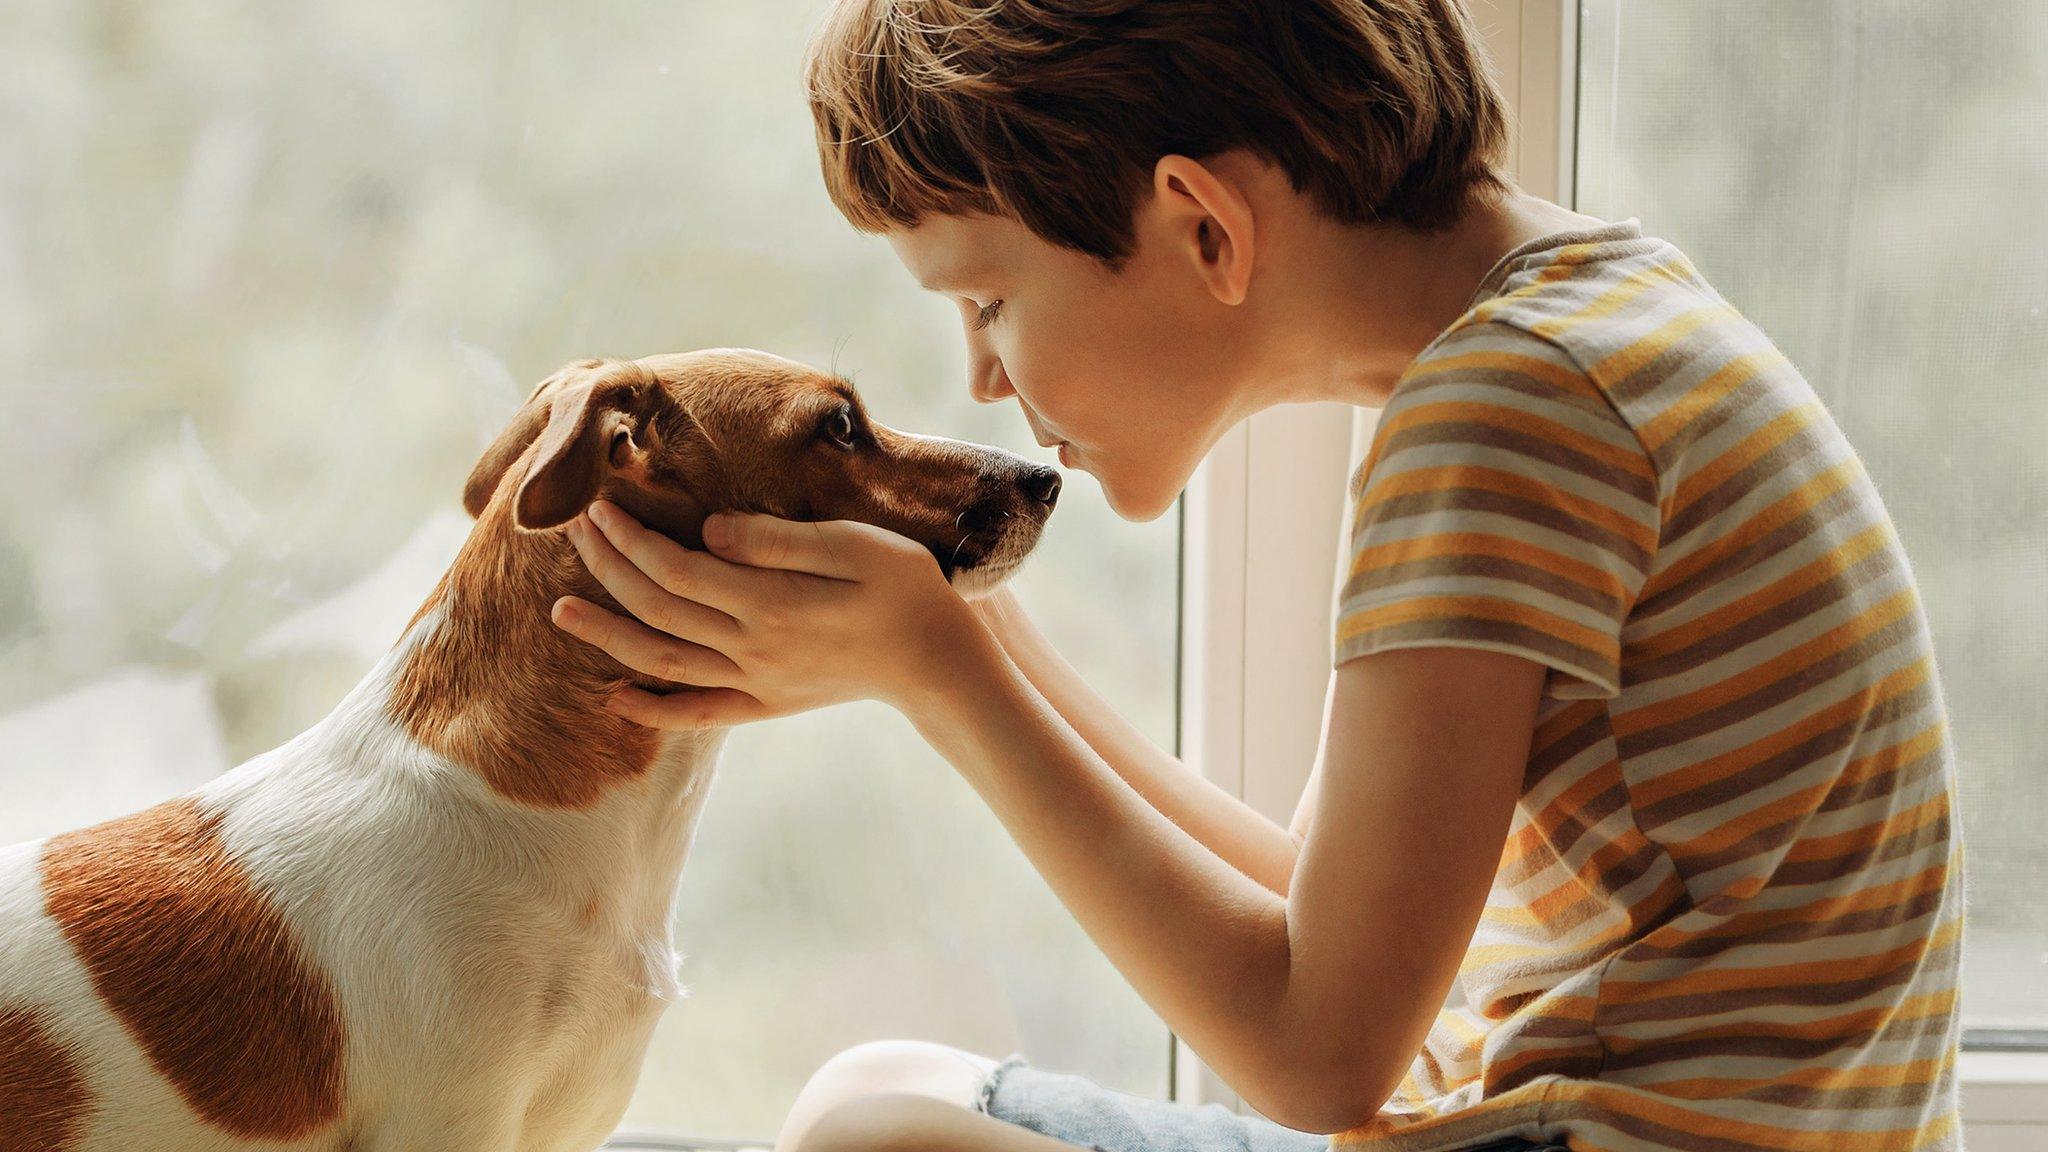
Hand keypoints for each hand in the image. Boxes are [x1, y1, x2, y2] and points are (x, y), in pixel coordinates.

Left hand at [550, 500, 984, 728]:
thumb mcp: (855, 545)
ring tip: (560, 613)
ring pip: (663, 661)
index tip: (599, 506)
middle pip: (659, 608)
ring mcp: (756, 682)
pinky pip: (696, 712)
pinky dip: (651, 708)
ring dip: (608, 635)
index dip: (629, 538)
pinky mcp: (767, 703)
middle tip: (574, 530)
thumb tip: (709, 529)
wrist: (940, 663)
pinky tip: (615, 697)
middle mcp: (752, 648)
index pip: (676, 567)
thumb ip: (779, 540)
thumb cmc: (907, 589)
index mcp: (769, 602)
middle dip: (608, 568)